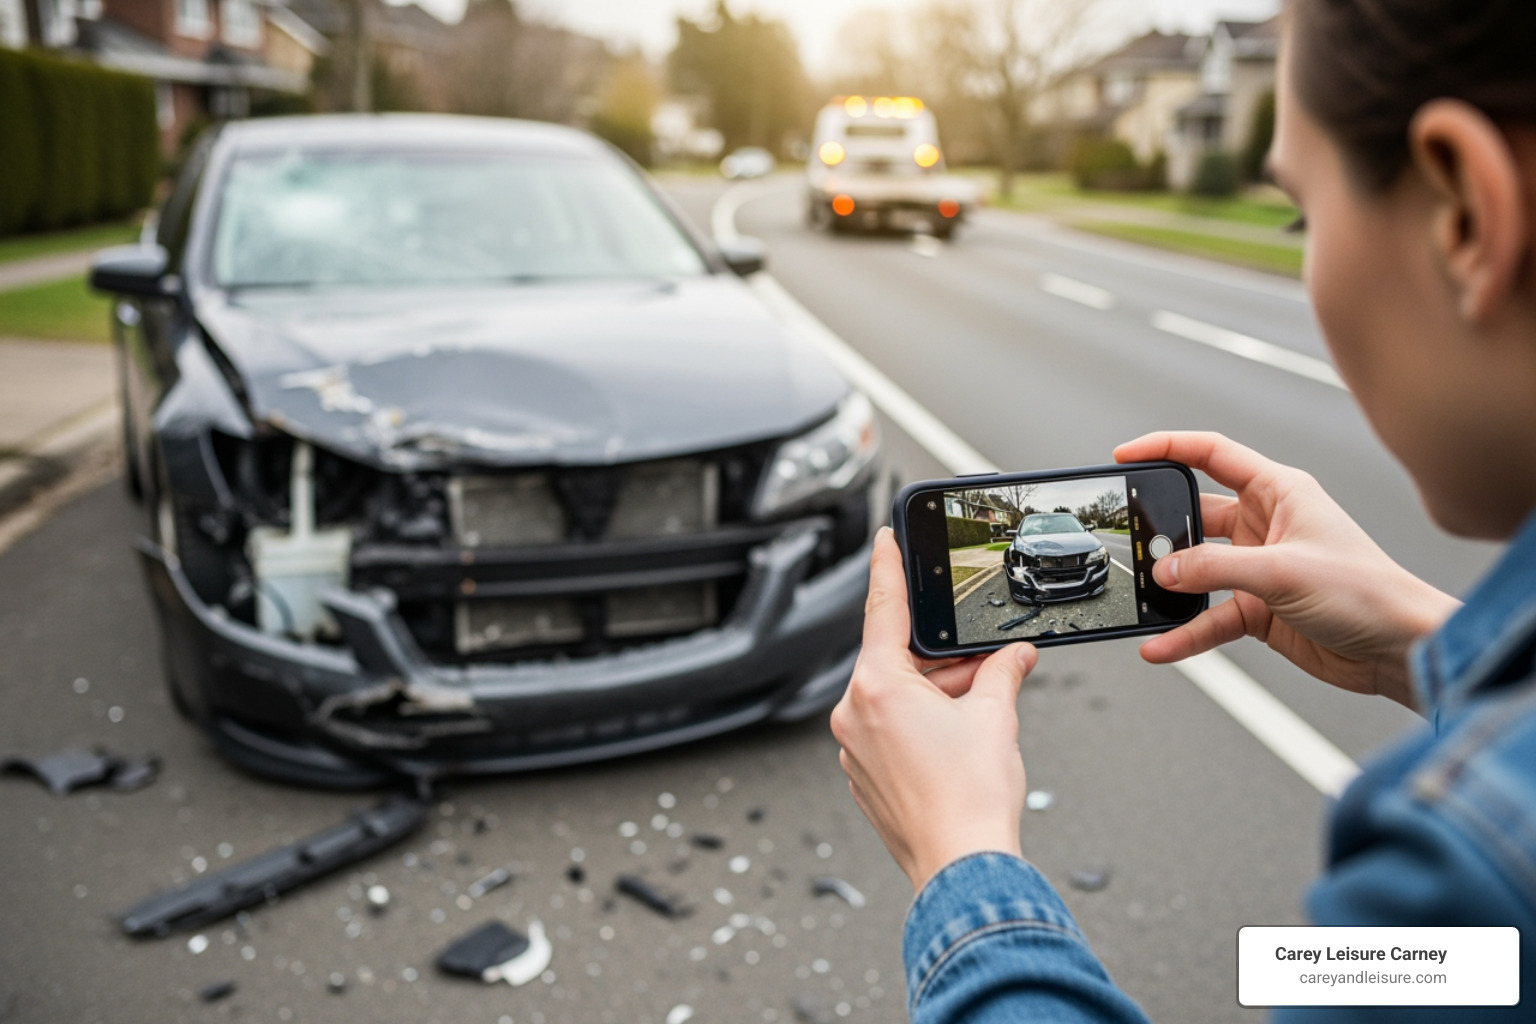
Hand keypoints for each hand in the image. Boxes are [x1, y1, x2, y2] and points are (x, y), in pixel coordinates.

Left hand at [830, 527, 1037, 893]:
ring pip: (894, 698)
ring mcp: (854, 748)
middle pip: (896, 660)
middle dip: (940, 659)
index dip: (887, 567)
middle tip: (981, 661)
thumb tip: (1013, 658)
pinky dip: (922, 724)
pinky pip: (889, 731)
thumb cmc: (970, 801)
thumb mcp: (994, 717)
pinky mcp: (864, 776)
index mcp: (877, 686)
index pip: (882, 609)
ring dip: (935, 694)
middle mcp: (854, 713)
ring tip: (980, 711)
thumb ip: (1001, 674)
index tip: (884, 539)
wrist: (962, 868)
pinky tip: (958, 738)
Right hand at [1115, 432, 1459, 708]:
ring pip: (1198, 569)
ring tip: (1142, 596)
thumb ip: (1216, 567)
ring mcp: (1259, 568)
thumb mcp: (1283, 571)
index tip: (1126, 456)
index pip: (1211, 454)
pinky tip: (1160, 645)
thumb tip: (1164, 569)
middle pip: (1196, 516)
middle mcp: (1266, 524)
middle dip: (1161, 530)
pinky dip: (1185, 632)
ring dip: (1171, 586)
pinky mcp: (1259, 608)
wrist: (1404, 649)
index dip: (1166, 448)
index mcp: (1279, 491)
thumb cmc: (1368, 592)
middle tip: (1129, 540)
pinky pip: (1209, 617)